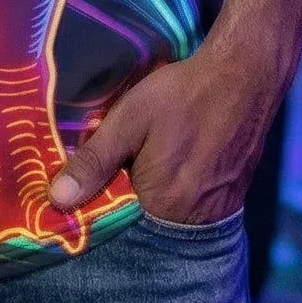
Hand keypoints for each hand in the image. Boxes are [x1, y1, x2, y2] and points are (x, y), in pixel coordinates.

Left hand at [47, 38, 281, 226]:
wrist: (244, 75)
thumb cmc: (183, 94)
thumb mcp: (130, 118)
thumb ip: (95, 161)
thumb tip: (57, 200)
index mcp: (162, 205)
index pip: (119, 226)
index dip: (101, 209)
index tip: (84, 193)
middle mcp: (192, 220)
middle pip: (146, 226)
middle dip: (127, 206)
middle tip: (114, 174)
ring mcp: (216, 212)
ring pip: (170, 219)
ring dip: (152, 201)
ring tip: (143, 169)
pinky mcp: (232, 199)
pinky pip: (194, 211)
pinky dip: (177, 196)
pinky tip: (170, 168)